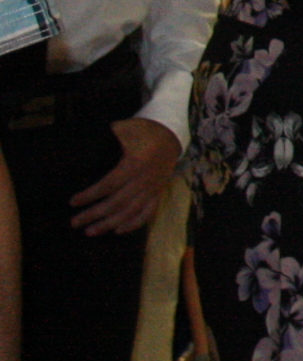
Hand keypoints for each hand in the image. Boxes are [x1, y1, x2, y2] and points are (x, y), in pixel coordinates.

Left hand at [70, 119, 176, 236]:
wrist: (171, 136)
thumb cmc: (144, 132)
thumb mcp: (127, 128)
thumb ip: (108, 136)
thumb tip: (81, 145)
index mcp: (135, 164)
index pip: (109, 184)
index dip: (90, 195)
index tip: (72, 202)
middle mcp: (145, 180)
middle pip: (117, 202)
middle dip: (94, 214)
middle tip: (74, 222)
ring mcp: (153, 188)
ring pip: (130, 212)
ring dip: (109, 224)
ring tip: (90, 231)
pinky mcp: (158, 193)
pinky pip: (147, 213)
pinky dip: (134, 224)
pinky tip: (118, 231)